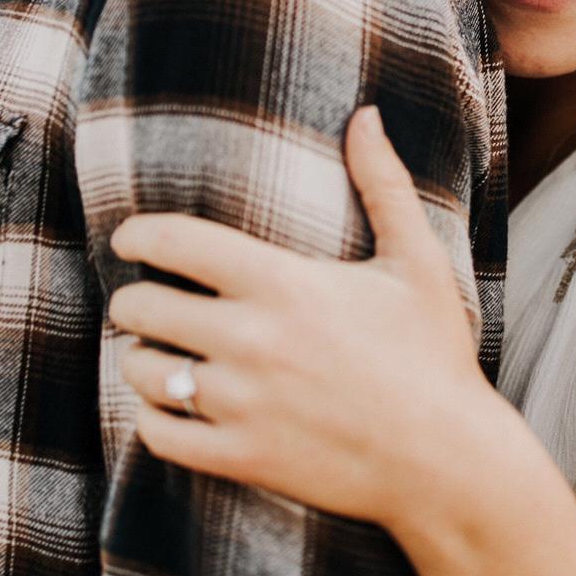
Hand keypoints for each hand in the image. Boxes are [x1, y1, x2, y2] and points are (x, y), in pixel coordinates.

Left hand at [107, 107, 505, 527]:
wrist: (448, 460)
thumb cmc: (434, 354)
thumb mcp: (417, 262)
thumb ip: (383, 184)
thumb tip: (366, 114)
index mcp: (283, 283)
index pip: (175, 241)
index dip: (137, 234)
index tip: (127, 238)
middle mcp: (251, 339)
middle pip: (141, 306)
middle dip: (134, 299)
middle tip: (145, 301)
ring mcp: (241, 403)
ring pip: (141, 371)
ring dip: (139, 358)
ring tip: (155, 353)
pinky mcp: (241, 456)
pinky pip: (158, 434)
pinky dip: (154, 418)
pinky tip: (172, 407)